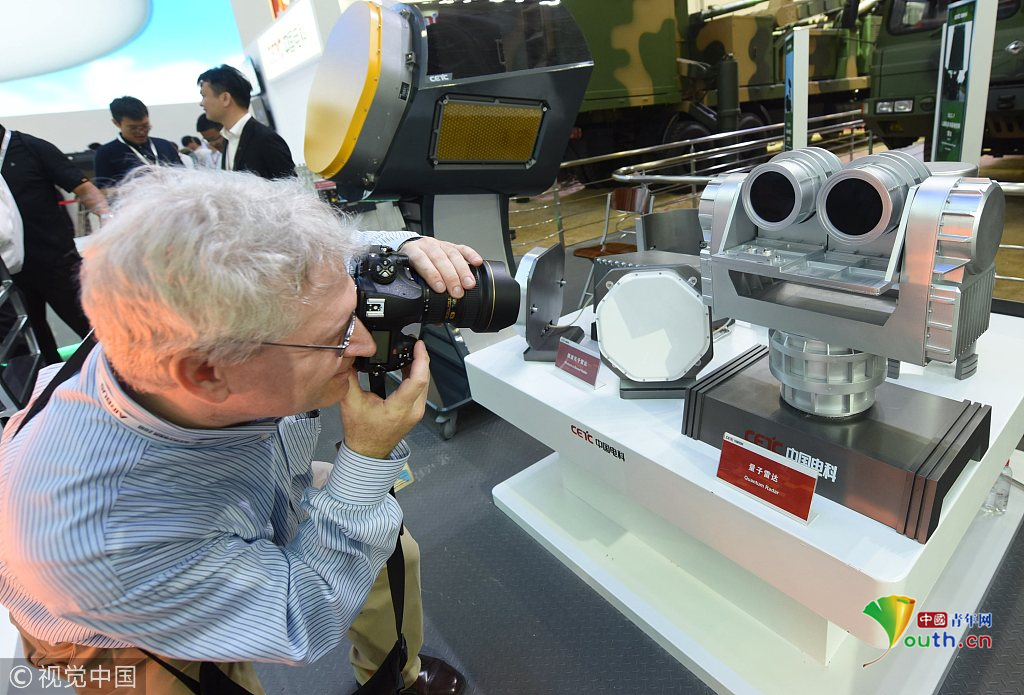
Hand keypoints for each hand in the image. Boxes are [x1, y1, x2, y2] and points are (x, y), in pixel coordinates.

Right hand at [338, 340, 429, 458]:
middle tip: (413, 343)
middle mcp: (413, 410)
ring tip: (411, 352)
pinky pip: (421, 390)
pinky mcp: (415, 412)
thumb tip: (349, 358)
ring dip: (420, 367)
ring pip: (425, 384)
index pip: (418, 379)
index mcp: (399, 408)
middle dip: (421, 358)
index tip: (418, 345)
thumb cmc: (361, 433)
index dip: (421, 359)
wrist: (367, 451)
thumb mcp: (350, 402)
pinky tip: (408, 367)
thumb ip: (350, 378)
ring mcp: (416, 412)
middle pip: (425, 378)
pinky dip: (417, 376)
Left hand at [401, 238, 482, 297]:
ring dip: (462, 270)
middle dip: (451, 277)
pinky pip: (463, 249)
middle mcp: (427, 246)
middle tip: (457, 292)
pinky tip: (477, 263)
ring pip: (452, 254)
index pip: (422, 261)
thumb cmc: (411, 264)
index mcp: (413, 252)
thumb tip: (430, 310)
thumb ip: (417, 286)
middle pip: (440, 259)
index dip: (432, 275)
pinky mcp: (452, 245)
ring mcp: (441, 245)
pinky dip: (471, 256)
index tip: (440, 288)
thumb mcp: (408, 273)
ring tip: (468, 284)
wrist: (413, 248)